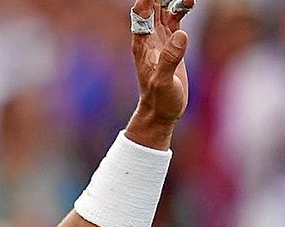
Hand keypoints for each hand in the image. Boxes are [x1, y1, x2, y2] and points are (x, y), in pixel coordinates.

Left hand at [126, 0, 194, 149]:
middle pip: (152, 7)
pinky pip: (175, 18)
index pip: (141, 14)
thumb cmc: (159, 99)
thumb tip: (182, 34)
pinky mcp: (172, 42)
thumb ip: (170, 58)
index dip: (147, 0)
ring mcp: (160, 38)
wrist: (161, 111)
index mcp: (142, 44)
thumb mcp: (164, 81)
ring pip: (163, 9)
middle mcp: (148, 38)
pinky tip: (190, 2)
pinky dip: (181, 7)